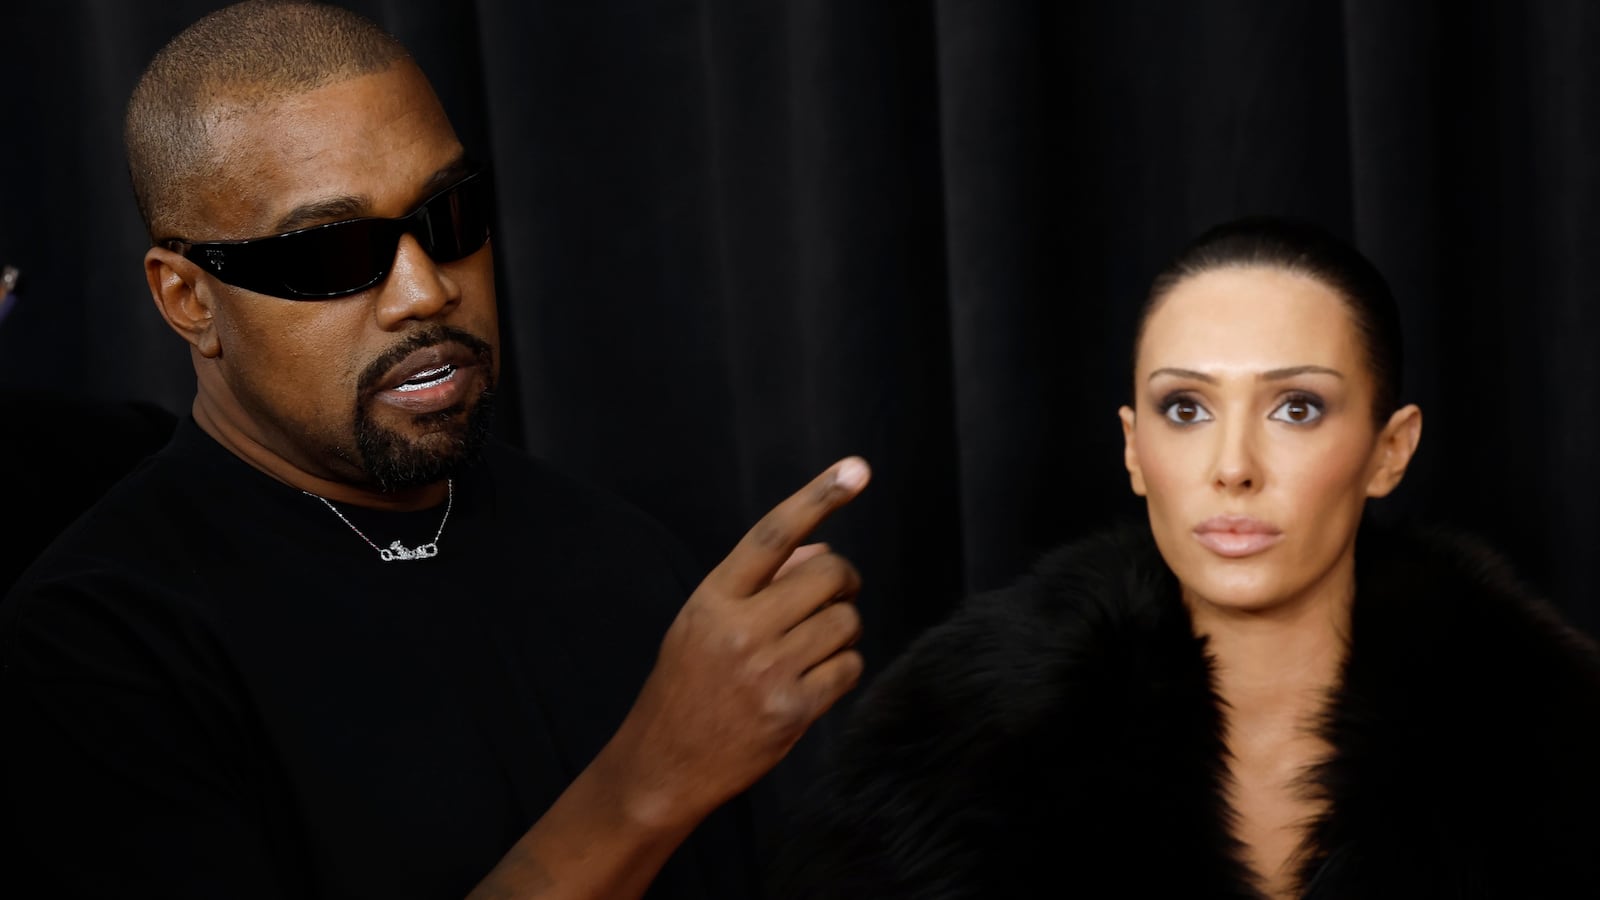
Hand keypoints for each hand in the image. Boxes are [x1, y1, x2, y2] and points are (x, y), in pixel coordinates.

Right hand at [605, 457, 870, 828]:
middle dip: (843, 582)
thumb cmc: (687, 685)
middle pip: (829, 575)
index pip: (773, 534)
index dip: (818, 496)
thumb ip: (759, 584)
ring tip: (812, 647)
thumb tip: (822, 552)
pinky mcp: (793, 711)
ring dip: (842, 629)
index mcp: (714, 599)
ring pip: (846, 622)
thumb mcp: (704, 623)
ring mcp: (769, 671)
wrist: (663, 764)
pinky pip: (849, 667)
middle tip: (834, 596)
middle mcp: (741, 629)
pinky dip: (842, 669)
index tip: (856, 469)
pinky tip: (814, 681)